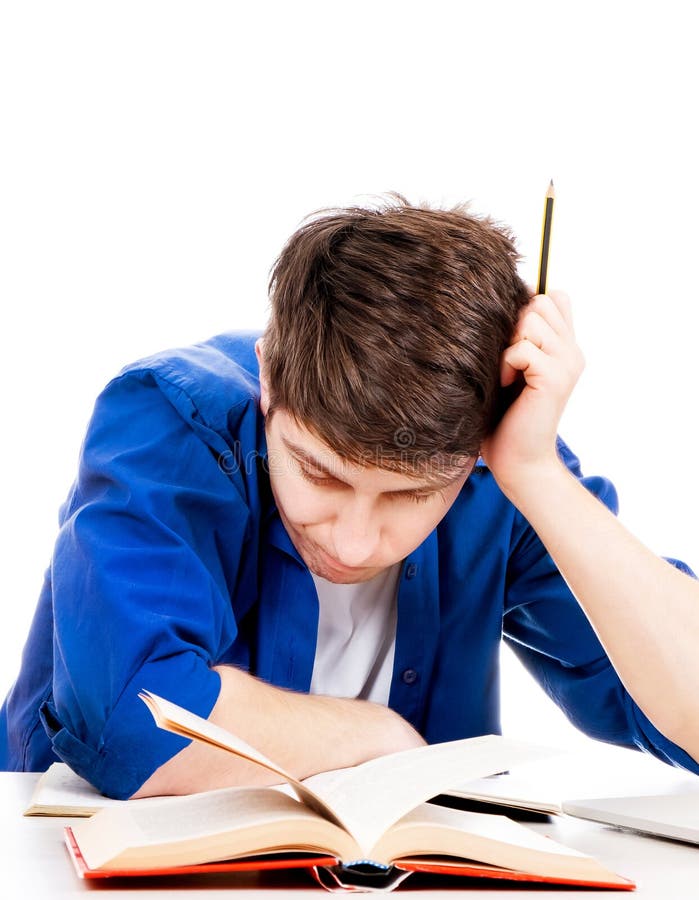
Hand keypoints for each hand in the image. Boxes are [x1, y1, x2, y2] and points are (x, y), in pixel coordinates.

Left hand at [481, 290, 583, 494]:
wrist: (518, 461)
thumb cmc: (504, 418)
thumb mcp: (509, 368)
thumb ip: (514, 337)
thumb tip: (496, 302)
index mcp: (564, 346)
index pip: (555, 297)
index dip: (527, 307)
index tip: (509, 339)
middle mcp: (571, 351)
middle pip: (539, 301)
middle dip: (513, 324)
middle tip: (506, 360)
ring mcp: (568, 362)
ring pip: (531, 319)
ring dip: (508, 344)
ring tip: (506, 373)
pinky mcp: (555, 377)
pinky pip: (522, 348)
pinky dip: (505, 364)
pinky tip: (505, 385)